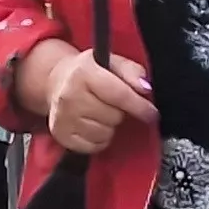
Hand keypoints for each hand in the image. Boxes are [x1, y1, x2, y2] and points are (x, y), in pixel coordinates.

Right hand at [18, 39, 153, 155]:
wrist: (56, 82)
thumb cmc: (88, 72)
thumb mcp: (111, 62)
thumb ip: (132, 71)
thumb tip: (145, 88)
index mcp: (84, 73)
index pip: (119, 95)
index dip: (140, 106)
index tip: (151, 113)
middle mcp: (69, 96)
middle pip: (113, 116)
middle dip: (120, 112)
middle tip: (111, 103)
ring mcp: (63, 118)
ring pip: (105, 134)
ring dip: (109, 126)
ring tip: (100, 113)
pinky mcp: (60, 135)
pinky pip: (94, 146)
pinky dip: (99, 139)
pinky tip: (93, 124)